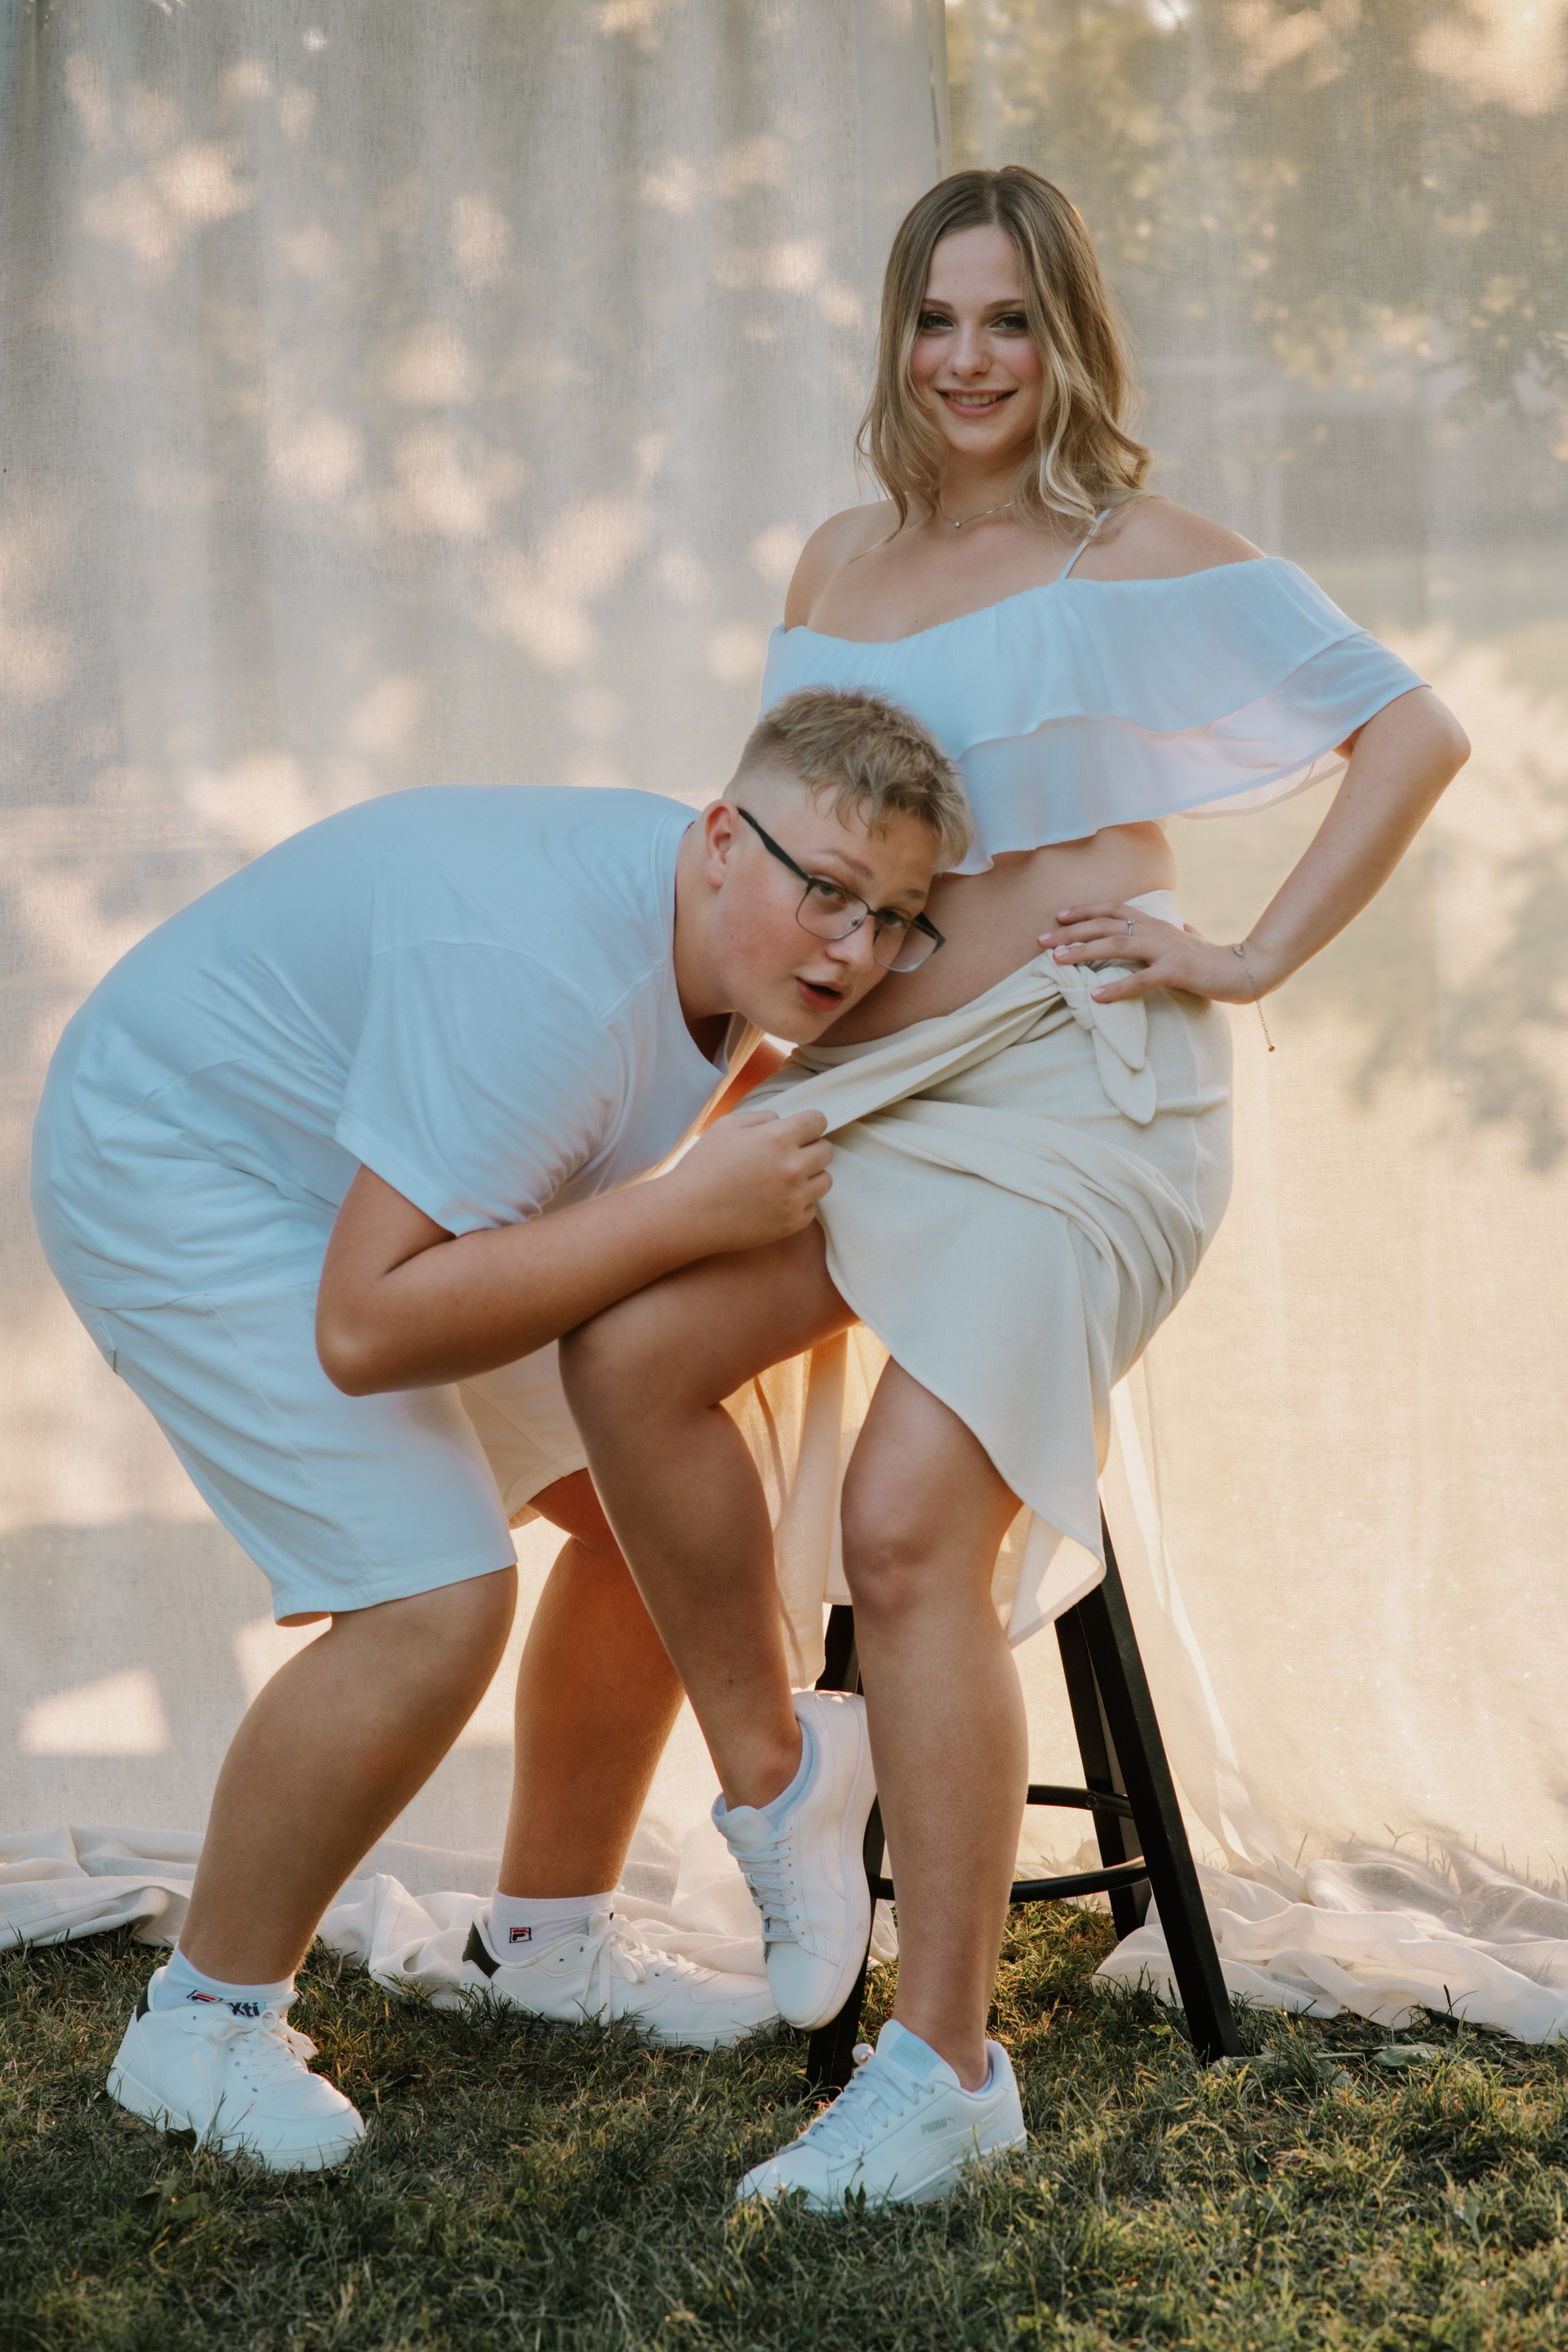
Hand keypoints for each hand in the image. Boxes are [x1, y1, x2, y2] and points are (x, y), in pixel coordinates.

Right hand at [662, 1106, 832, 1253]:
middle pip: (826, 1150)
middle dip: (811, 1149)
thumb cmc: (703, 1166)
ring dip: (810, 1176)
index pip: (818, 1121)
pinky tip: (777, 1200)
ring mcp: (795, 1198)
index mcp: (778, 1138)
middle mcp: (793, 1167)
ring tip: (786, 1179)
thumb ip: (762, 1117)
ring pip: (825, 1180)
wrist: (688, 1213)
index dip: (809, 1123)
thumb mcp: (727, 1126)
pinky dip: (800, 1202)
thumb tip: (783, 1122)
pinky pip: (812, 1207)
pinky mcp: (792, 1223)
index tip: (800, 1130)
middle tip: (789, 1155)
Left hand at [1038, 905, 1274, 1006]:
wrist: (1245, 969)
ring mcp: (1165, 949)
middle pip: (1105, 925)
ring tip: (1057, 962)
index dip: (1084, 911)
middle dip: (1070, 932)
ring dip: (1083, 952)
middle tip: (1041, 942)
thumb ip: (1181, 931)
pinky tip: (1095, 997)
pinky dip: (1116, 987)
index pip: (1113, 910)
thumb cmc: (1213, 958)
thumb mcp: (1191, 940)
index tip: (1058, 917)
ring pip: (1116, 945)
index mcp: (1156, 923)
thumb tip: (1182, 924)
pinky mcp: (1176, 970)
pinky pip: (1141, 979)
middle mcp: (1156, 930)